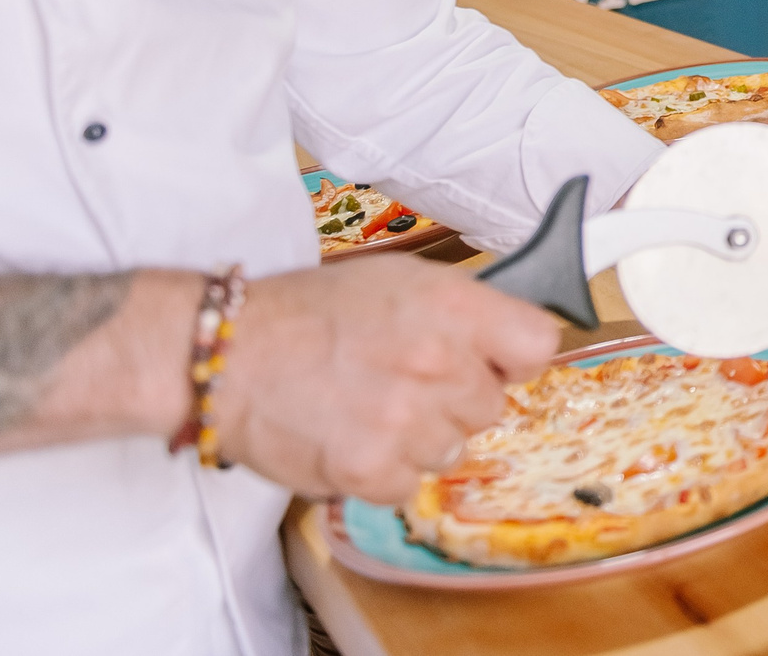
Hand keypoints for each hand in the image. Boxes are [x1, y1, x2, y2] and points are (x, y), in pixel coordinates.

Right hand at [213, 258, 559, 505]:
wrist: (229, 356)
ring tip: (368, 408)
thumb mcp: (400, 282)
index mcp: (452, 307)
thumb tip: (510, 347)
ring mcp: (405, 420)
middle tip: (402, 382)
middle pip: (491, 407)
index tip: (491, 363)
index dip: (513, 359)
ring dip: (417, 439)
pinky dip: (383, 472)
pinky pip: (409, 486)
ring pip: (451, 451)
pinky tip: (351, 438)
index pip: (538, 344)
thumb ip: (463, 313)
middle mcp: (437, 363)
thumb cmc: (311, 314)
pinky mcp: (370, 469)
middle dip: (454, 401)